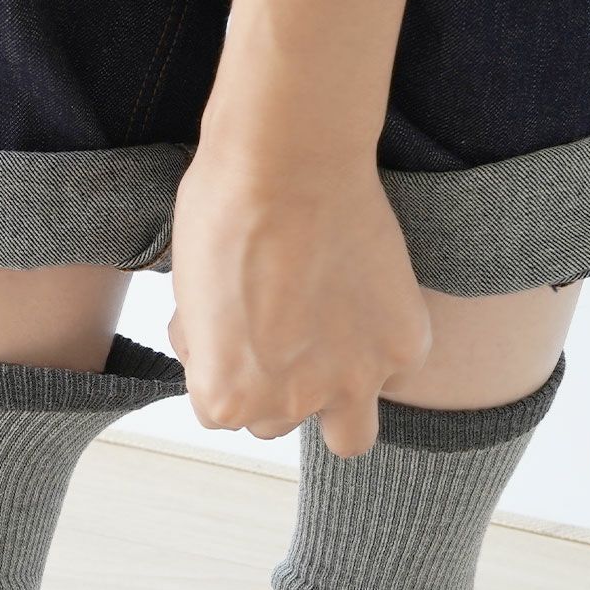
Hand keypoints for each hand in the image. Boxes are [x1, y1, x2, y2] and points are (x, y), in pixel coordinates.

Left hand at [169, 149, 430, 456]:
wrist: (287, 161)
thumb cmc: (223, 215)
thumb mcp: (188, 303)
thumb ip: (210, 352)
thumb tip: (221, 361)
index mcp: (224, 400)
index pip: (222, 414)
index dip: (228, 368)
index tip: (237, 329)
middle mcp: (284, 407)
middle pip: (277, 424)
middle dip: (277, 385)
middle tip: (283, 325)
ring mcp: (349, 381)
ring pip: (346, 429)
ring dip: (334, 389)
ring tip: (326, 324)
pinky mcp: (402, 346)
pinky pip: (396, 372)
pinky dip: (385, 347)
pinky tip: (367, 300)